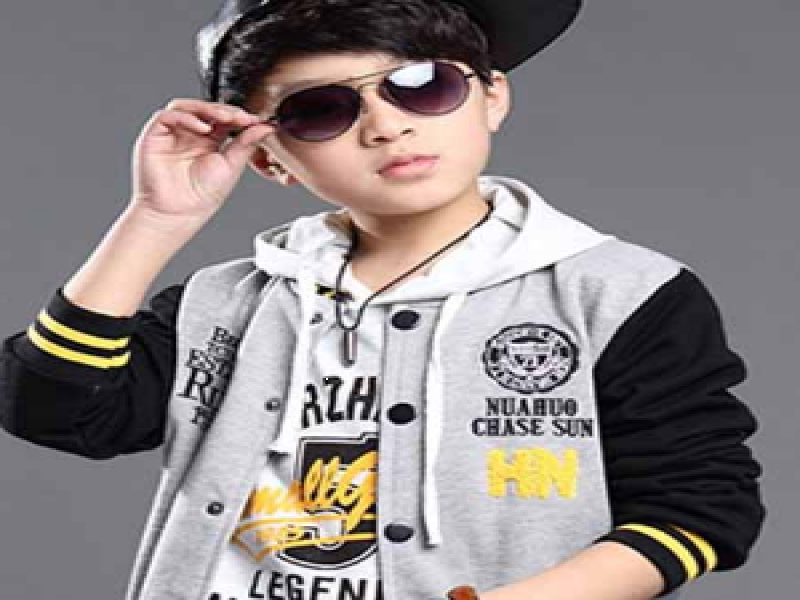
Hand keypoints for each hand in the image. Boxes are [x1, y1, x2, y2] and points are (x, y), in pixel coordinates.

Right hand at [130, 98, 277, 222]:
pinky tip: (203, 128)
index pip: (222, 119)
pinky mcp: (155, 135)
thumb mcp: (231, 166)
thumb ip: (246, 144)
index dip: (237, 116)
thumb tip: (264, 128)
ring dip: (207, 109)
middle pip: (205, 109)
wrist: (178, 213)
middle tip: (242, 117)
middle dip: (225, 110)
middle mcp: (190, 135)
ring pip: (186, 107)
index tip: (254, 120)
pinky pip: (168, 116)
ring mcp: (172, 134)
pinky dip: (186, 117)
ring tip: (226, 118)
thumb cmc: (201, 196)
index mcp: (209, 142)